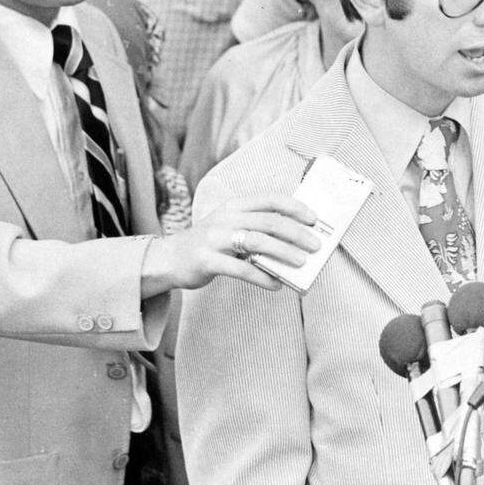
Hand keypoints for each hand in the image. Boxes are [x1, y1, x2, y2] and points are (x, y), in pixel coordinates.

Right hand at [142, 195, 319, 295]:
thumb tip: (295, 242)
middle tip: (315, 245)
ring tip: (301, 263)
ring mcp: (214, 239)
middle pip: (268, 222)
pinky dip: (261, 277)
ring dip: (283, 253)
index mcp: (234, 206)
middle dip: (295, 233)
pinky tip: (276, 284)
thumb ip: (256, 229)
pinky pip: (239, 269)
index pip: (270, 199)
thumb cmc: (209, 243)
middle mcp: (225, 218)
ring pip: (256, 242)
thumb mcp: (230, 226)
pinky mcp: (206, 260)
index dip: (294, 208)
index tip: (314, 219)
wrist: (168, 259)